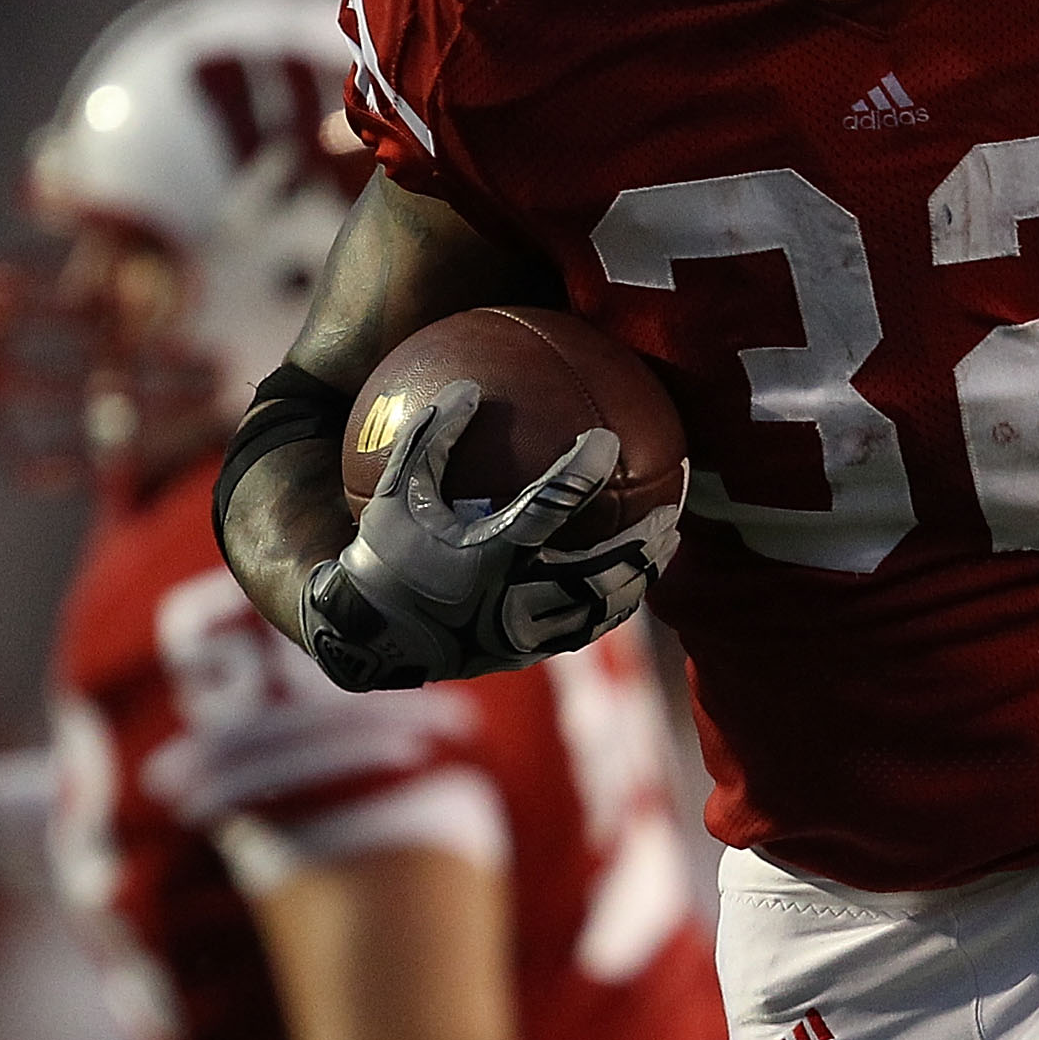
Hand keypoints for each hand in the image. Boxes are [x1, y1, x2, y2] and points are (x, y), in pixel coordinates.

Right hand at [300, 382, 682, 691]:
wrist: (371, 637)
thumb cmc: (381, 557)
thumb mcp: (397, 494)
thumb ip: (429, 439)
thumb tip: (466, 385)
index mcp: (483, 558)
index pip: (545, 509)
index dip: (580, 475)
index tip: (608, 440)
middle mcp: (511, 602)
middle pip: (595, 574)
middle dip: (638, 542)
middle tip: (667, 509)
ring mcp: (523, 634)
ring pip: (598, 609)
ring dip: (638, 576)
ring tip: (667, 548)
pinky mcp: (526, 653)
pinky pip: (584, 629)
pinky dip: (613, 604)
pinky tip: (633, 582)